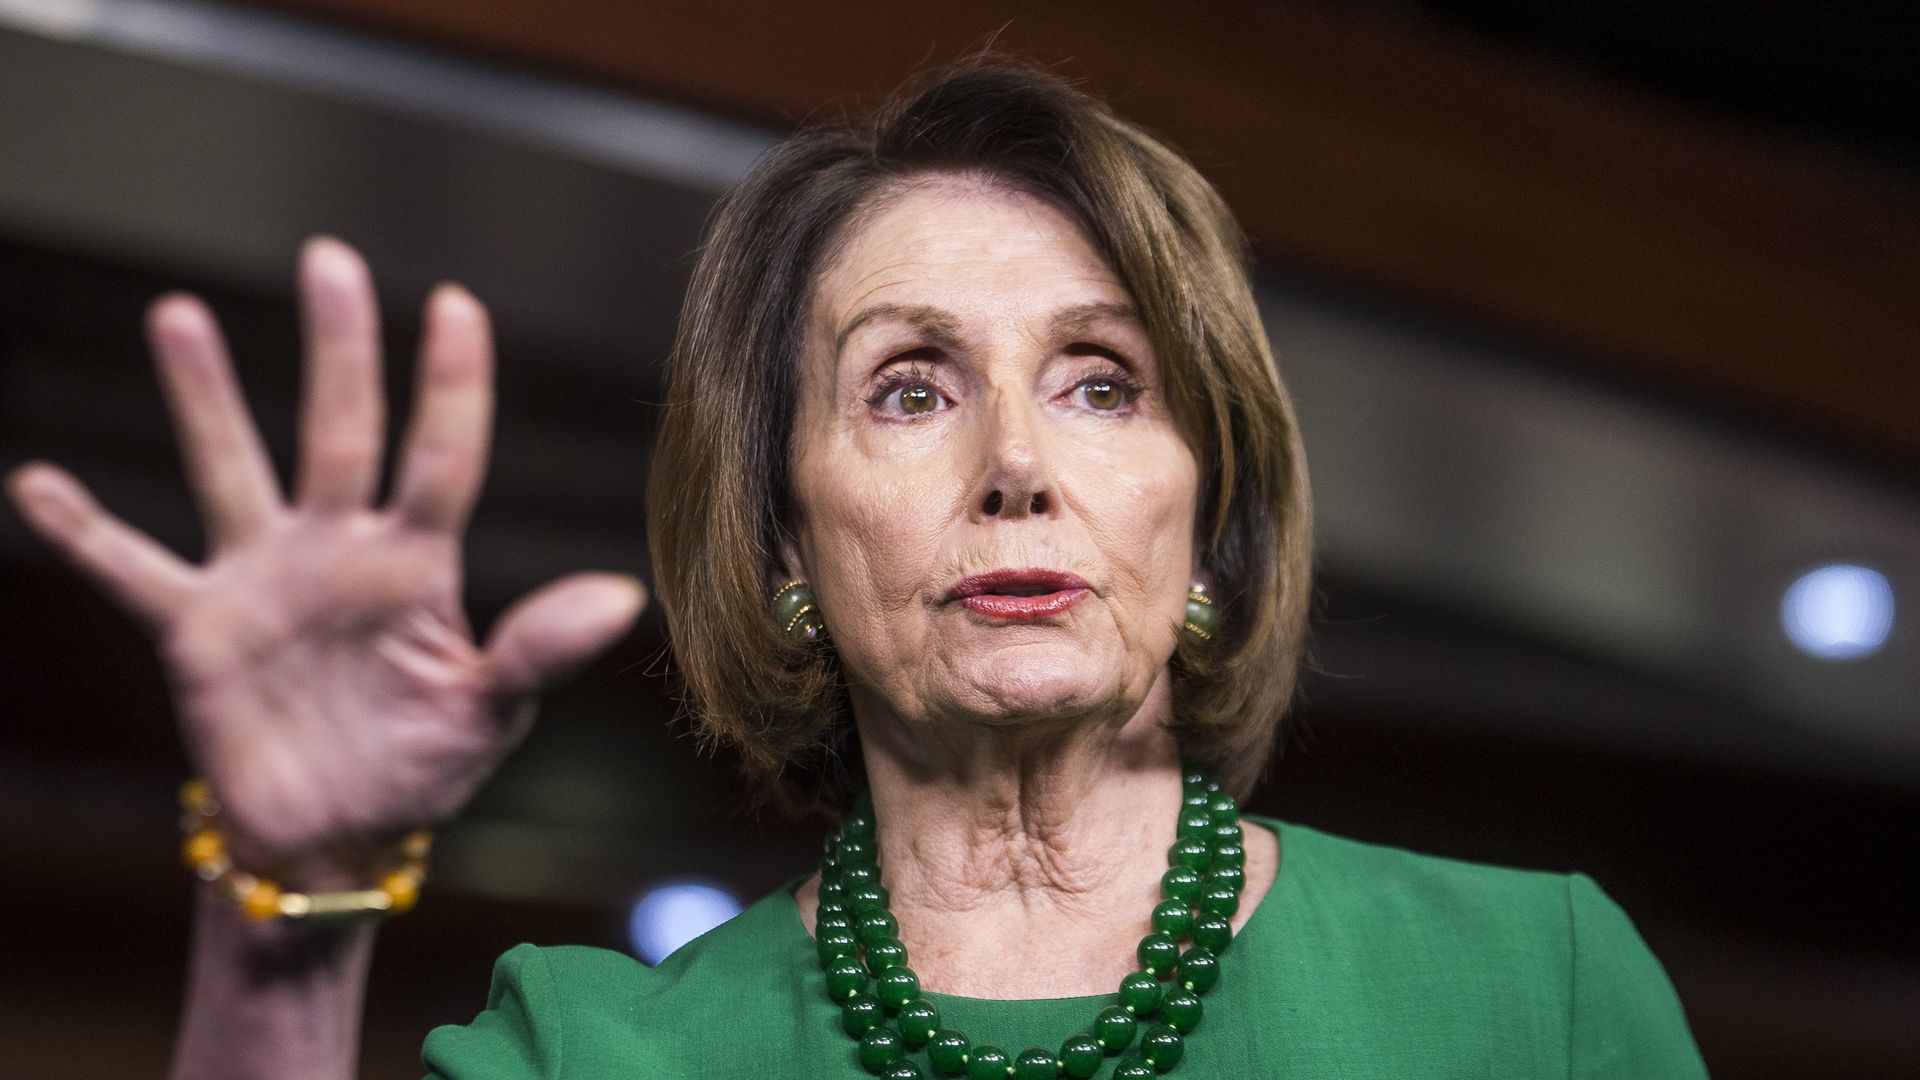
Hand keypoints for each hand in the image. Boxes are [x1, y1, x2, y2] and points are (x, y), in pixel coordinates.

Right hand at [4, 238, 645, 884]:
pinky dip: (85, 533)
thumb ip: (539, 651)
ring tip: (181, 314)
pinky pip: (131, 572)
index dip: (452, 385)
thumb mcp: (490, 713)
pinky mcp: (196, 630)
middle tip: (329, 258)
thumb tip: (622, 598)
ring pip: (233, 470)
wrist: (338, 837)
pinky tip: (36, 483)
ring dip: (206, 399)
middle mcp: (337, 551)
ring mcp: (262, 581)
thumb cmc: (422, 764)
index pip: (443, 456)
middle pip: (341, 431)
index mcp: (417, 564)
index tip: (457, 303)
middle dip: (338, 349)